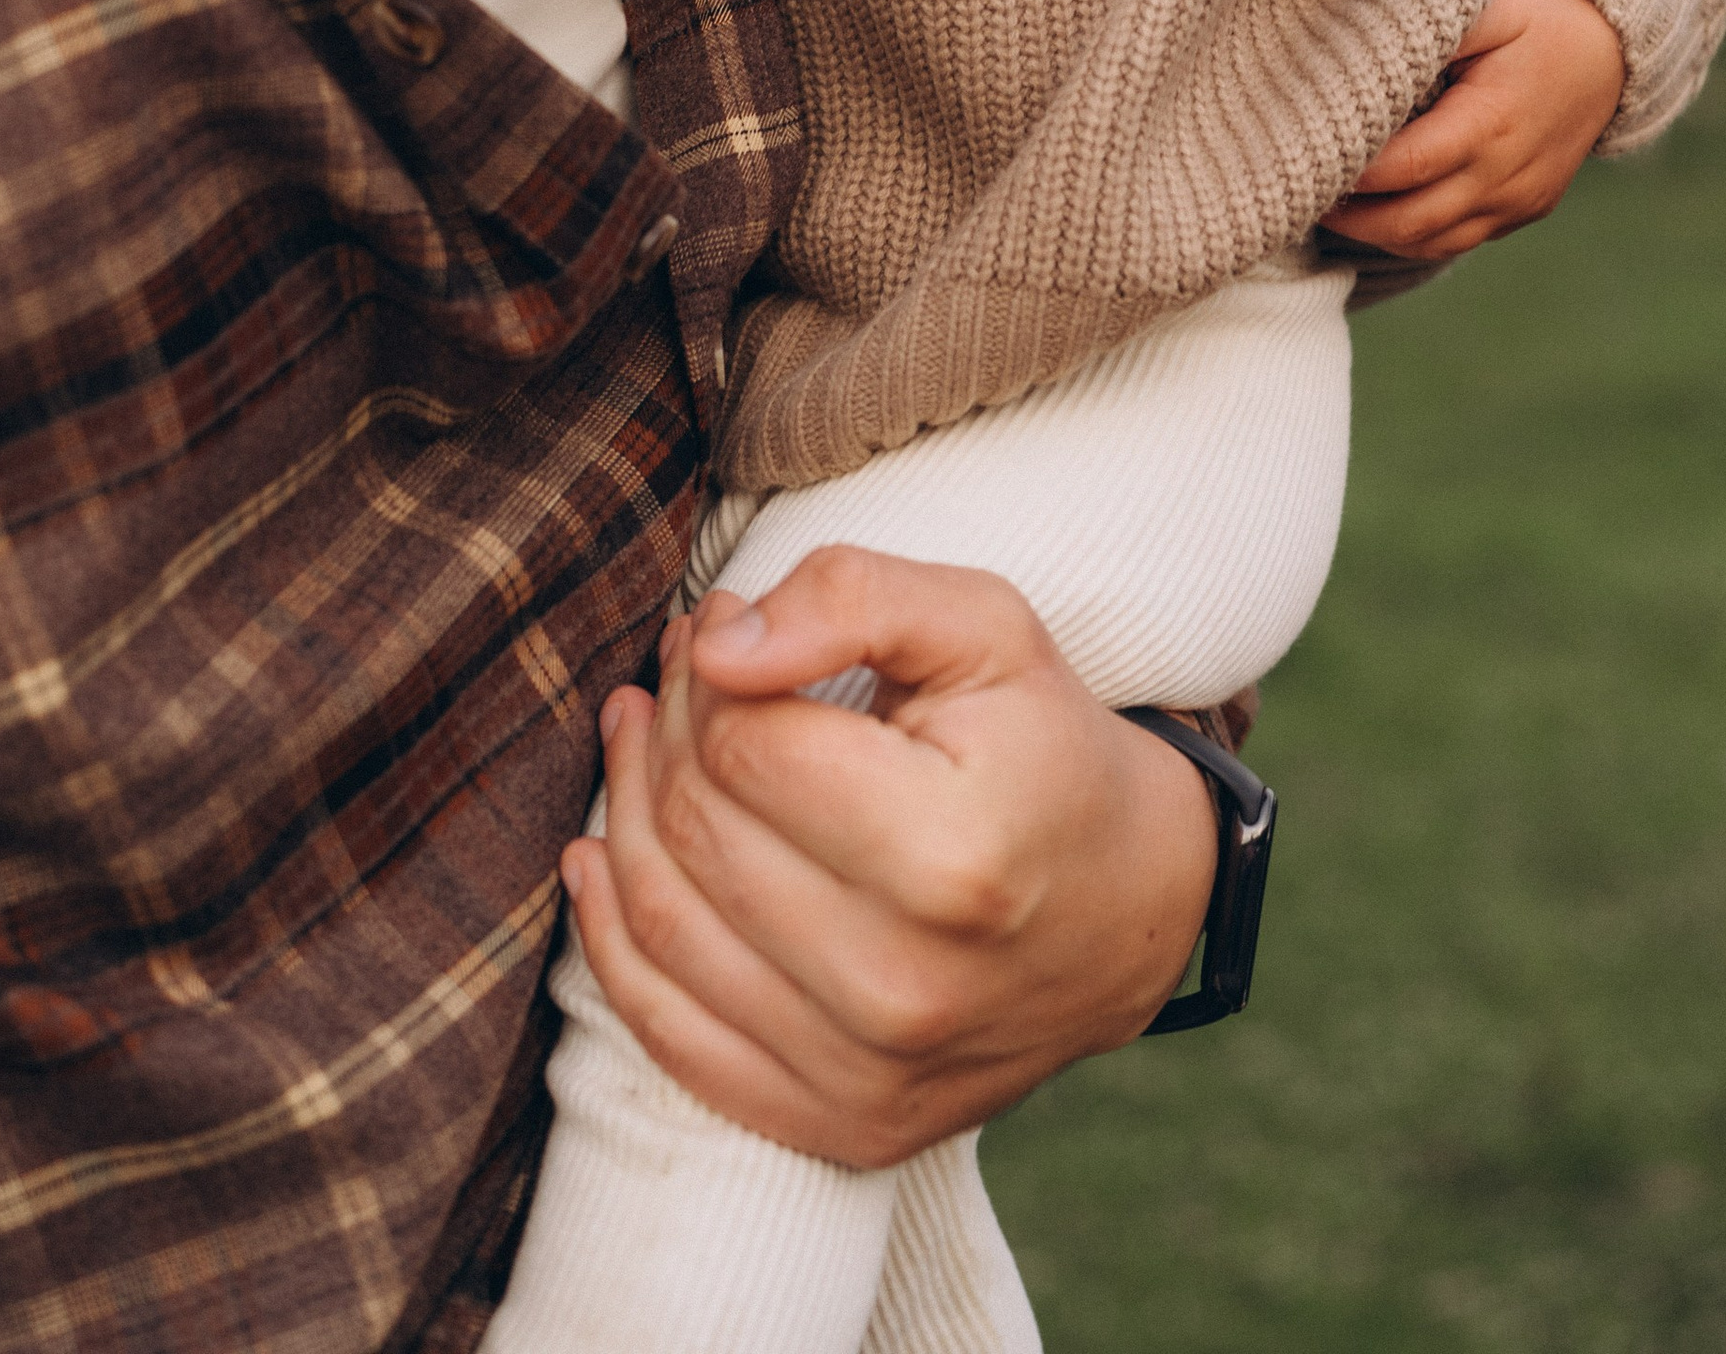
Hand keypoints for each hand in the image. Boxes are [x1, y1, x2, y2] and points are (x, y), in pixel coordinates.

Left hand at [561, 549, 1216, 1165]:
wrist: (1127, 907)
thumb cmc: (1043, 745)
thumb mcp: (984, 626)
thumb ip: (852, 596)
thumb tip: (721, 643)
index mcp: (951, 857)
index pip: (744, 746)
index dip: (707, 667)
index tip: (718, 626)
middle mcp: (907, 988)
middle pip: (698, 833)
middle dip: (664, 731)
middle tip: (677, 674)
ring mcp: (870, 1075)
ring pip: (666, 929)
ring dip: (623, 817)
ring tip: (636, 738)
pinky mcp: (842, 1128)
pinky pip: (674, 1039)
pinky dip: (614, 947)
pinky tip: (599, 864)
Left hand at [1319, 0, 1624, 263]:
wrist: (1614, 53)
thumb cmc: (1541, 21)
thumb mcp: (1490, 5)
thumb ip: (1432, 30)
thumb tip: (1369, 57)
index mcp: (1490, 123)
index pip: (1403, 167)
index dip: (1349, 173)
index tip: (1305, 156)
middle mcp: (1506, 176)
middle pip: (1409, 221)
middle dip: (1350, 216)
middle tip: (1300, 190)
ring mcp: (1518, 202)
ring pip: (1430, 242)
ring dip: (1376, 233)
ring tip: (1329, 205)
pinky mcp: (1524, 212)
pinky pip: (1457, 241)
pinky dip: (1412, 235)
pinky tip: (1377, 212)